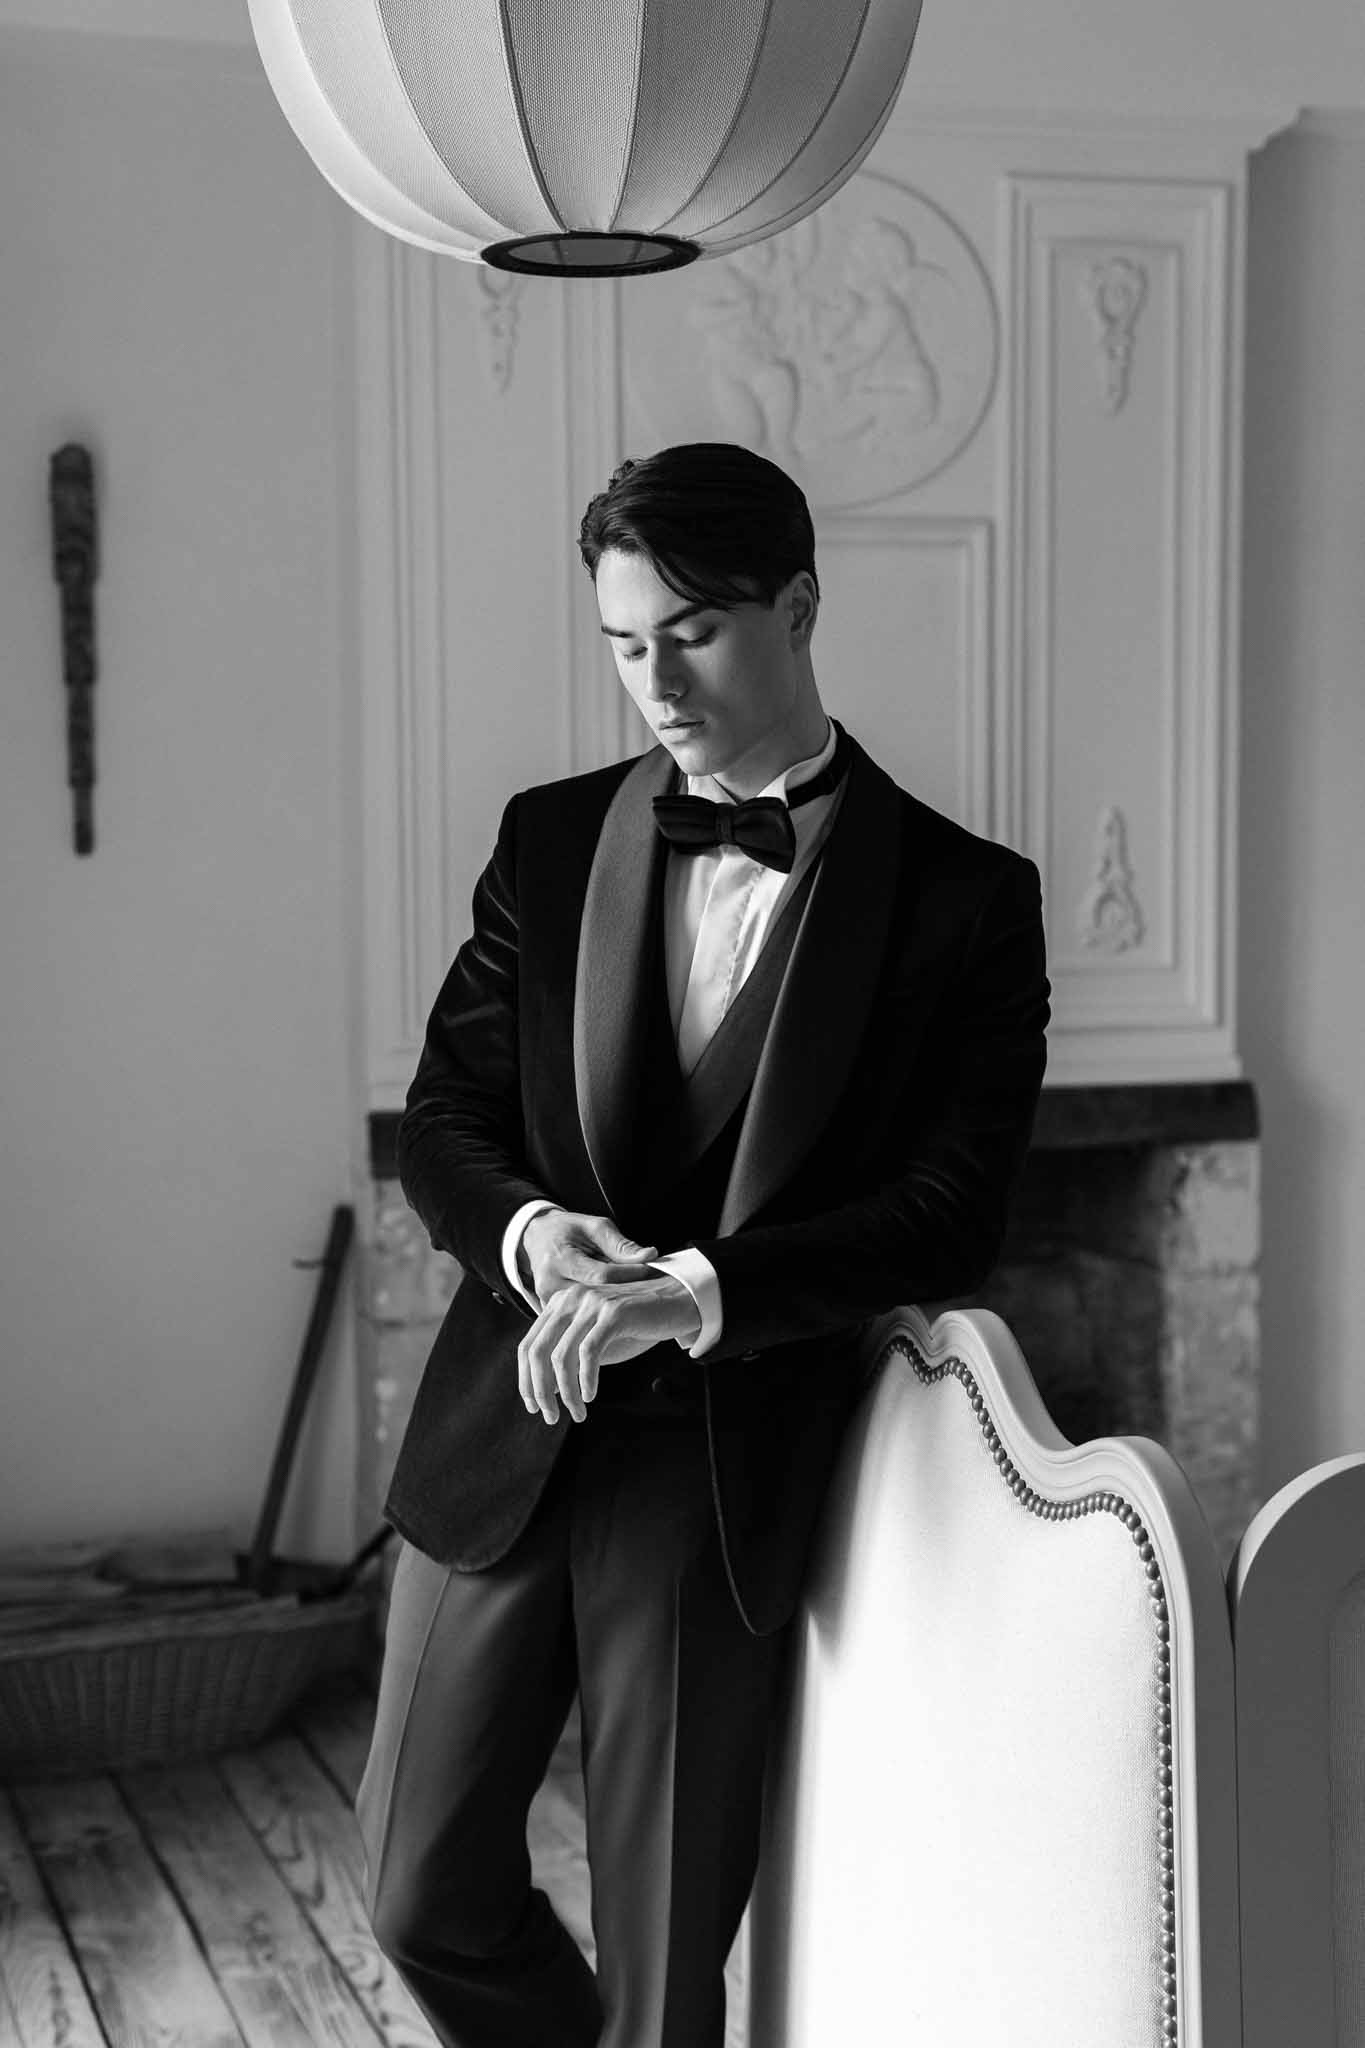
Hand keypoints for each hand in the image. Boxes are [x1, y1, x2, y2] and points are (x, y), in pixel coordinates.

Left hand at [518, 1273, 702, 1424]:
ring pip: (561, 1356)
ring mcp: (591, 1303)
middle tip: (551, 1416)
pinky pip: (589, 1352)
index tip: (534, 1406)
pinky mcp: (613, 1313)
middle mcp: (570, 1299)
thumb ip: (571, 1353)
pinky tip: (592, 1395)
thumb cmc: (637, 1322)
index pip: (529, 1345)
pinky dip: (586, 1379)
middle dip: (540, 1390)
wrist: (678, 1299)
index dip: (526, 1380)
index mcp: (560, 1303)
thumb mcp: (597, 1336)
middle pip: (538, 1352)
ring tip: (577, 1413)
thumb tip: (547, 1389)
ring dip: (566, 1392)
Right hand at [520, 1208, 658, 1304]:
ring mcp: (548, 1301)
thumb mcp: (594, 1226)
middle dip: (627, 1292)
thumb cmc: (567, 1230)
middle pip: (597, 1298)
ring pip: (590, 1312)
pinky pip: (580, 1317)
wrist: (537, 1238)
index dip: (631, 1274)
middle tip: (653, 1288)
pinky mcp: (550, 1312)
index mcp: (560, 1259)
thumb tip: (649, 1256)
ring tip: (637, 1298)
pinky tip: (618, 1308)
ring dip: (615, 1305)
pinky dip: (601, 1312)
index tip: (652, 1270)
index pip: (603, 1275)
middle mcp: (550, 1284)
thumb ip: (619, 1244)